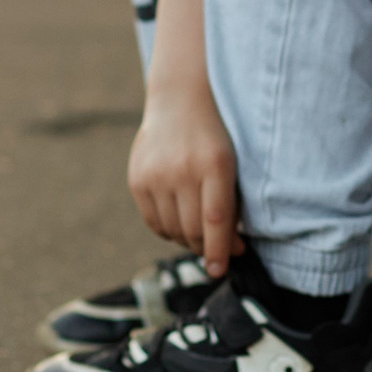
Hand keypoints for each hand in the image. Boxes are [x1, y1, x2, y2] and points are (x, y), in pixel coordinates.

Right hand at [127, 88, 243, 275]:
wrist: (180, 101)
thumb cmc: (216, 138)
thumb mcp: (232, 164)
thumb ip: (233, 205)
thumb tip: (232, 251)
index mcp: (214, 164)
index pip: (215, 220)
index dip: (218, 251)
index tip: (219, 270)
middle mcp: (182, 169)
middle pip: (193, 229)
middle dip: (207, 247)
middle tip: (218, 251)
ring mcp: (156, 175)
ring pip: (172, 229)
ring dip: (188, 240)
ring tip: (200, 233)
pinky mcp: (137, 179)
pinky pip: (154, 222)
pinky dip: (169, 230)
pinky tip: (180, 223)